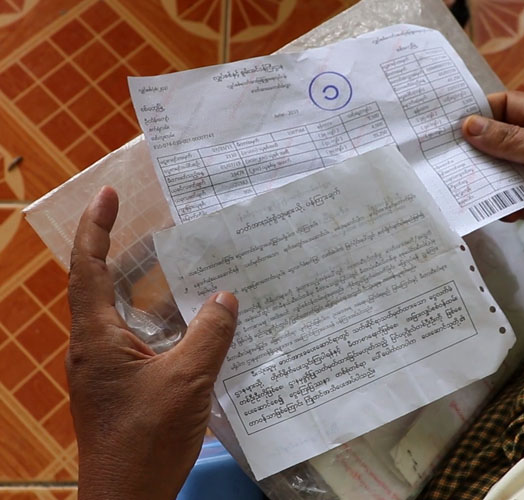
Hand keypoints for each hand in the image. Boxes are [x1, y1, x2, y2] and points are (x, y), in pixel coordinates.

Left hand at [67, 187, 238, 499]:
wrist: (128, 498)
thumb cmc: (146, 439)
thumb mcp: (186, 380)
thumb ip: (208, 334)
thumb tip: (225, 297)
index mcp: (97, 338)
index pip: (89, 268)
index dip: (97, 227)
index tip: (109, 194)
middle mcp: (96, 347)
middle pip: (104, 286)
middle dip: (129, 252)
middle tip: (163, 226)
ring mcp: (108, 368)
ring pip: (126, 314)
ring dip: (150, 289)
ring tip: (184, 266)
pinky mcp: (124, 386)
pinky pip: (141, 340)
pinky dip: (164, 322)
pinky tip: (196, 322)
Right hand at [462, 91, 523, 266]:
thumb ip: (509, 142)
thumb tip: (469, 126)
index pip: (508, 107)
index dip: (479, 113)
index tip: (446, 122)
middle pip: (500, 140)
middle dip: (474, 148)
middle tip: (438, 154)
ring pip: (501, 171)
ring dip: (481, 177)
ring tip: (450, 180)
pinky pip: (508, 198)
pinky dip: (494, 203)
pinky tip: (475, 206)